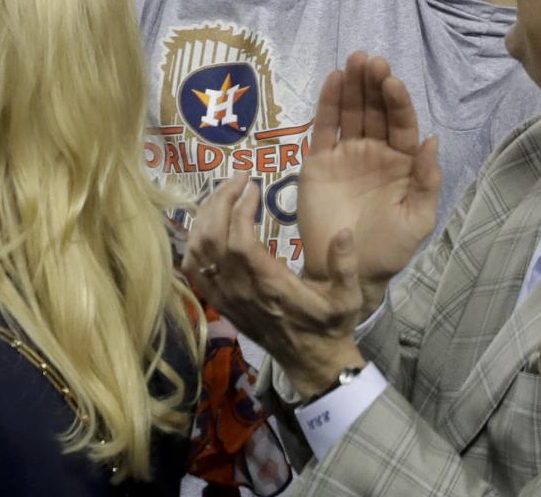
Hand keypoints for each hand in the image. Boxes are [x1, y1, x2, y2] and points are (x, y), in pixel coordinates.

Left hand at [179, 175, 367, 390]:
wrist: (311, 361)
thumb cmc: (330, 326)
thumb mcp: (348, 299)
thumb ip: (345, 267)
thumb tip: (344, 232)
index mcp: (270, 285)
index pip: (240, 240)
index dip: (239, 208)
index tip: (253, 185)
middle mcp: (241, 289)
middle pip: (213, 237)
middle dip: (220, 200)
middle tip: (238, 179)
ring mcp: (226, 296)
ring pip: (198, 250)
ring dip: (205, 216)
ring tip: (223, 194)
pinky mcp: (219, 302)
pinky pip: (193, 269)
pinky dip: (192, 241)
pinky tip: (206, 223)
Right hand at [294, 54, 443, 309]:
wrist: (348, 271)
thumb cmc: (389, 248)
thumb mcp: (417, 219)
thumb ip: (426, 181)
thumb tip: (432, 139)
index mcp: (403, 163)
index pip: (402, 123)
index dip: (397, 101)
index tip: (391, 80)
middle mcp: (376, 152)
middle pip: (375, 110)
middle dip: (374, 84)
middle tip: (371, 59)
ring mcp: (347, 154)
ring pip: (350, 112)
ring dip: (353, 85)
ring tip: (354, 60)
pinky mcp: (320, 160)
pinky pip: (325, 127)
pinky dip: (328, 102)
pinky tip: (334, 79)